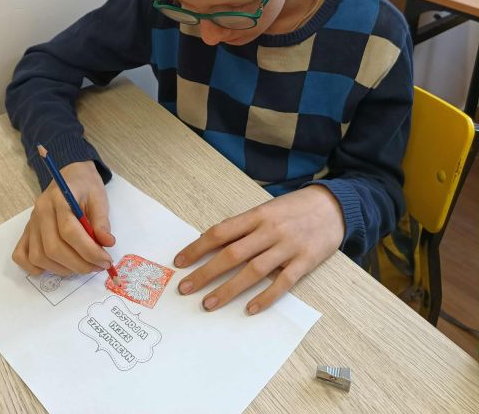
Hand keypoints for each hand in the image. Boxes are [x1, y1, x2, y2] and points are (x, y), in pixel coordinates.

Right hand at [12, 161, 114, 275]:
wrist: (71, 176)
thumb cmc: (86, 186)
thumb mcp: (99, 198)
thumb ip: (102, 221)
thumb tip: (107, 243)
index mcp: (59, 198)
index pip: (69, 231)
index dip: (89, 251)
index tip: (105, 260)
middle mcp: (40, 211)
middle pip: (53, 248)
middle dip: (79, 264)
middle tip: (98, 266)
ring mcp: (31, 223)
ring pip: (40, 257)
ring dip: (63, 269)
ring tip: (83, 266)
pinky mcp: (27, 232)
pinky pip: (21, 256)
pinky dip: (36, 268)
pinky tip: (57, 265)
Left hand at [174, 185, 344, 313]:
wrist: (334, 205)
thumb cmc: (294, 208)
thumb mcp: (267, 209)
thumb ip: (245, 227)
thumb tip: (215, 246)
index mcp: (257, 214)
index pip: (220, 232)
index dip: (198, 247)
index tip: (179, 262)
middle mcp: (269, 230)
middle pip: (232, 254)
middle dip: (205, 273)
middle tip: (185, 288)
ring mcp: (288, 246)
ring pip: (253, 271)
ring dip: (228, 289)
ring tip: (209, 304)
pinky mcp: (305, 261)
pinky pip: (283, 283)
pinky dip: (265, 297)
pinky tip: (249, 309)